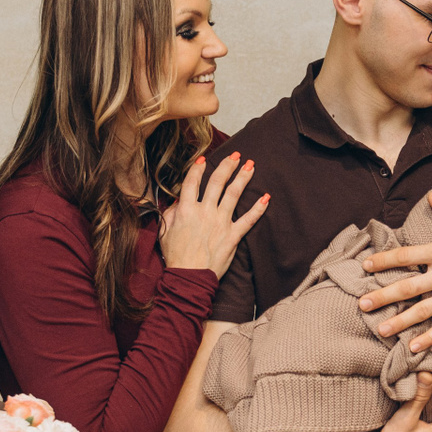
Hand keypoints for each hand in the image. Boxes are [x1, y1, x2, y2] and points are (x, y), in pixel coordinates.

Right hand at [159, 153, 269, 278]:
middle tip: (235, 154)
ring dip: (243, 178)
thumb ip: (171, 213)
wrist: (189, 277)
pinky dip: (258, 208)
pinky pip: (248, 220)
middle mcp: (205, 211)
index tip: (203, 159)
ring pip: (234, 194)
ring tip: (251, 165)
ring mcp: (221, 223)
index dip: (197, 169)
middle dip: (227, 166)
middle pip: (217, 182)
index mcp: (186, 209)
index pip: (192, 182)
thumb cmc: (176, 256)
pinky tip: (266, 197)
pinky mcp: (233, 235)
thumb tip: (178, 201)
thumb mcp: (165, 231)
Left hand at [356, 192, 431, 352]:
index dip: (384, 260)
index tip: (366, 265)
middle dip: (382, 296)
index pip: (406, 255)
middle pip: (408, 287)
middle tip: (362, 304)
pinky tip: (413, 347)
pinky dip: (429, 338)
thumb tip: (431, 194)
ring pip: (422, 310)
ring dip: (399, 321)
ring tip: (380, 329)